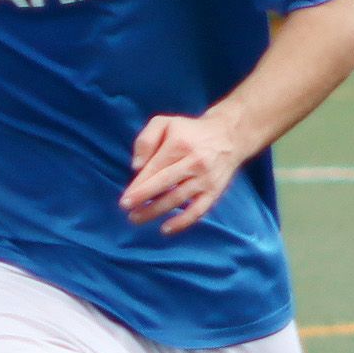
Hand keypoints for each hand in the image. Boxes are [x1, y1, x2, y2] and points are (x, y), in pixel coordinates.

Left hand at [123, 112, 245, 233]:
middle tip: (126, 209)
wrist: (228, 136)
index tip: (125, 199)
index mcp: (180, 144)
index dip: (138, 185)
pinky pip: (198, 211)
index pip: (154, 168)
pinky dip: (182, 222)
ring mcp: (205, 179)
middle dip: (143, 198)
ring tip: (137, 218)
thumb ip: (146, 140)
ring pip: (178, 198)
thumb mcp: (165, 123)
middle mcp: (194, 162)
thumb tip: (136, 167)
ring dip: (155, 211)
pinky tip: (165, 229)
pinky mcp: (214, 192)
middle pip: (164, 184)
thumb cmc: (189, 132)